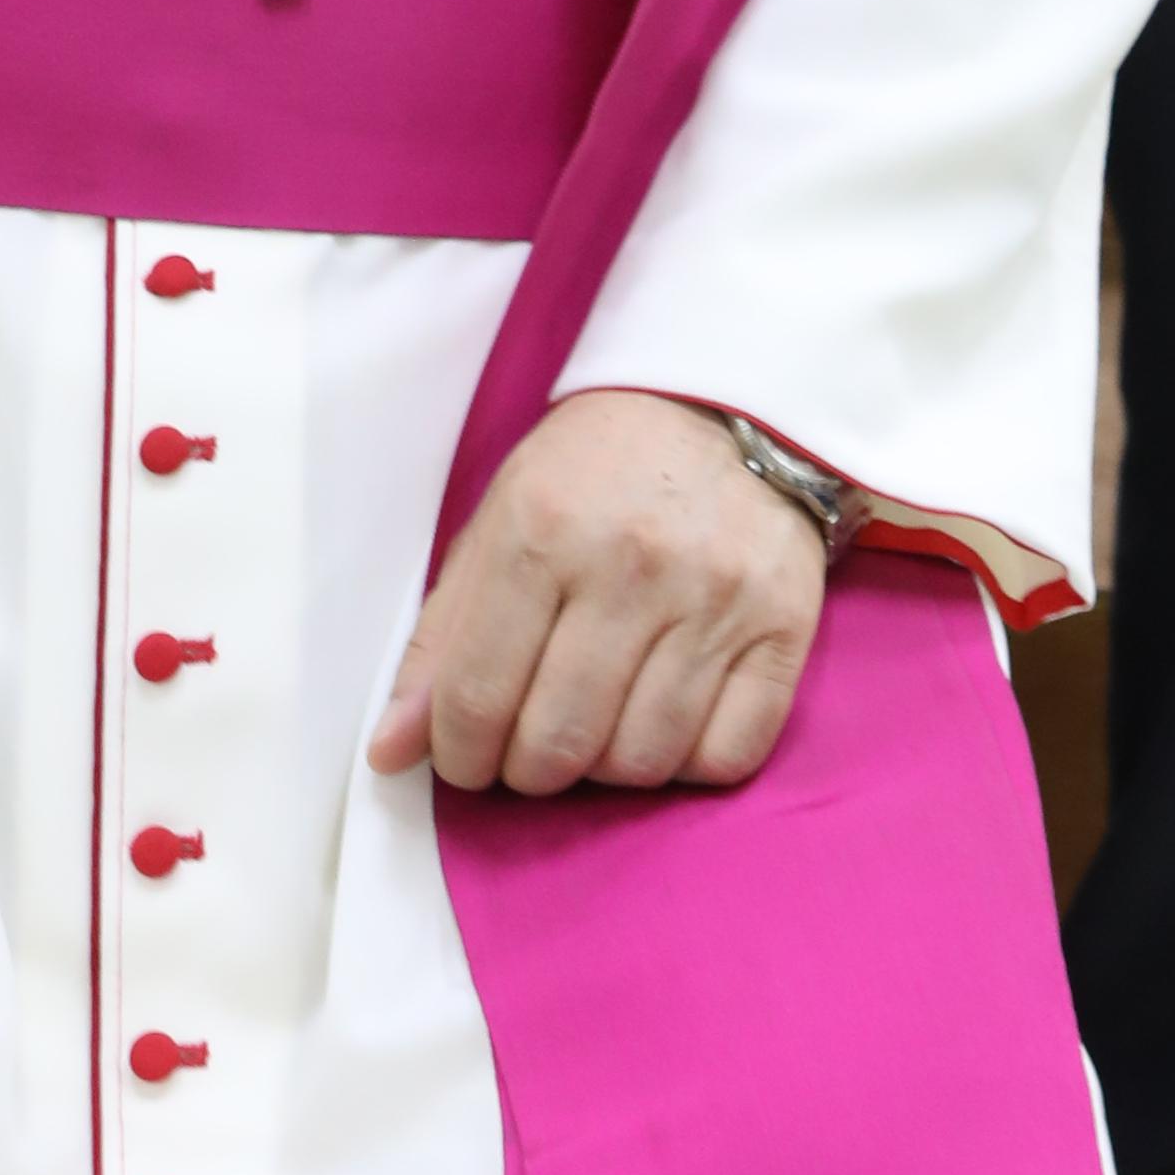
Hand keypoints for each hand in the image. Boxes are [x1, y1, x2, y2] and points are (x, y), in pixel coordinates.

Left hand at [366, 390, 826, 800]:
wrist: (725, 404)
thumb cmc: (597, 470)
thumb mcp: (501, 519)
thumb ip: (444, 636)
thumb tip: (390, 753)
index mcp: (542, 527)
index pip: (478, 697)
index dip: (459, 755)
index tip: (467, 757)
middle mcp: (630, 563)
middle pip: (558, 742)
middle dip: (528, 770)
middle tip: (530, 746)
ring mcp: (715, 597)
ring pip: (640, 762)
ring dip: (606, 769)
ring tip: (598, 724)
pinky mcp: (784, 625)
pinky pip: (726, 757)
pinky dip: (686, 765)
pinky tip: (667, 721)